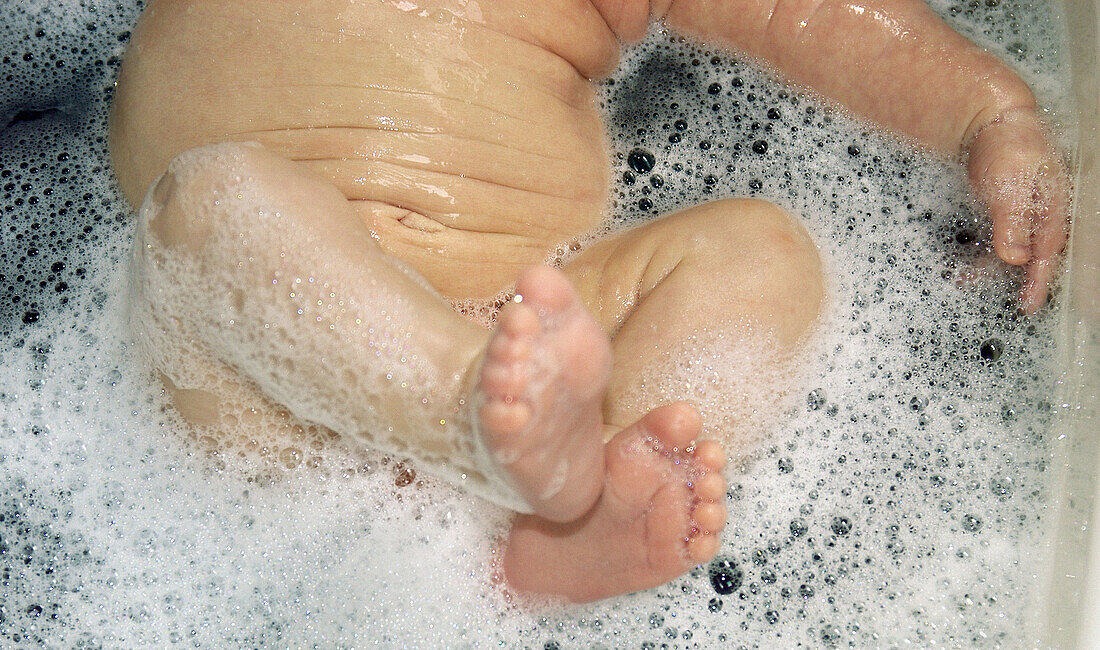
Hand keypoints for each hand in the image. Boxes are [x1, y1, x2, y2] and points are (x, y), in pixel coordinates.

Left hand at [966, 108, 1070, 312]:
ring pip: (1015, 247)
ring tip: (968, 280)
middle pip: (1034, 255)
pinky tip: (968, 260)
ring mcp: (1026, 207)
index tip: (1028, 304)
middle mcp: (1043, 211)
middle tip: (1006, 301)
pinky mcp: (1007, 204)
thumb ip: (1014, 223)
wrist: (989, 119)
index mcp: (1051, 208)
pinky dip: (987, 251)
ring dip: (993, 267)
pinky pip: (1002, 235)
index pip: (1047, 254)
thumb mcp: (1010, 187)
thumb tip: (1018, 257)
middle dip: (1018, 280)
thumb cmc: (1007, 147)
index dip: (1038, 282)